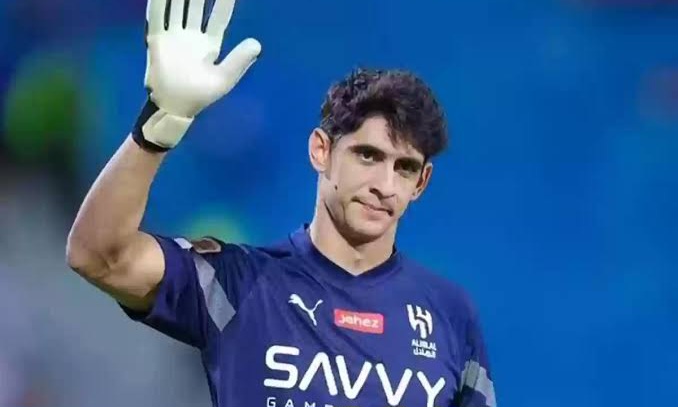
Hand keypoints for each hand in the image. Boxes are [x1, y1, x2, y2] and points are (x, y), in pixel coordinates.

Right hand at [133, 0, 260, 150]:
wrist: (175, 107)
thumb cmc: (201, 95)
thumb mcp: (224, 79)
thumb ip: (239, 61)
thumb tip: (257, 44)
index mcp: (211, 44)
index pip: (219, 17)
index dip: (224, 3)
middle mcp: (192, 36)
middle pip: (196, 6)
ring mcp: (175, 36)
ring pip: (177, 7)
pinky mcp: (158, 40)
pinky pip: (157, 17)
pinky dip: (158, 4)